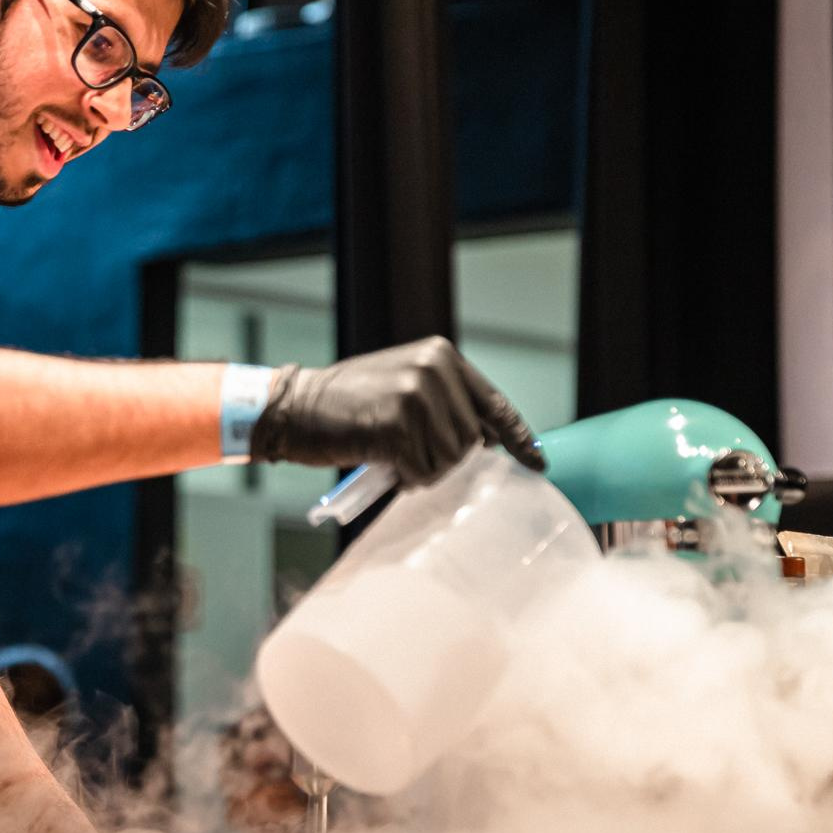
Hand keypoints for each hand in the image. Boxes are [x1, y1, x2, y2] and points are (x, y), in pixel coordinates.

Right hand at [249, 336, 545, 484]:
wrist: (294, 407)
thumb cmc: (348, 406)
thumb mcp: (404, 386)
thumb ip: (445, 405)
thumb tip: (486, 443)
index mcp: (441, 356)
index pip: (493, 403)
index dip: (517, 437)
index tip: (537, 462)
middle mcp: (434, 369)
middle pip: (471, 442)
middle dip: (444, 458)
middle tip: (405, 451)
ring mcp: (416, 396)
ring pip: (449, 460)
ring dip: (421, 469)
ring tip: (389, 452)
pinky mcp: (397, 425)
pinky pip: (421, 472)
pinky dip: (403, 477)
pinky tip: (379, 458)